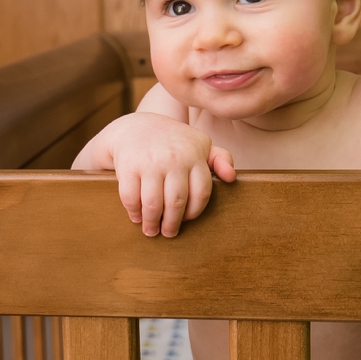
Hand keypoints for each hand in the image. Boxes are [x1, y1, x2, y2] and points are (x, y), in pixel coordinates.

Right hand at [72, 114, 234, 237]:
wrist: (134, 127)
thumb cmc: (172, 142)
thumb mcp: (199, 144)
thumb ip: (220, 159)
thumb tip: (231, 177)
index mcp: (194, 154)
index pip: (201, 193)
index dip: (193, 212)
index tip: (186, 220)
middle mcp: (174, 157)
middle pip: (177, 202)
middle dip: (172, 223)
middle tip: (168, 232)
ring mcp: (150, 161)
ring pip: (154, 204)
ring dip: (152, 223)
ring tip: (151, 230)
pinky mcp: (129, 165)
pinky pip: (131, 198)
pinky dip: (134, 212)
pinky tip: (137, 217)